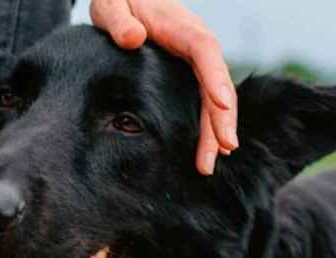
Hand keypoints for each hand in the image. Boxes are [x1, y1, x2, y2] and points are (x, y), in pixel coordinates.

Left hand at [90, 0, 237, 174]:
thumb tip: (134, 38)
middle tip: (223, 150)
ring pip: (215, 97)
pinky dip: (210, 124)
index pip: (206, 51)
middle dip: (222, 118)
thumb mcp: (113, 3)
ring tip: (210, 163)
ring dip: (217, 130)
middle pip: (218, 82)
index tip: (222, 105)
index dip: (216, 78)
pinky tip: (211, 149)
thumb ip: (120, 20)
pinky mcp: (193, 73)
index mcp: (183, 27)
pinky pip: (206, 99)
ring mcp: (198, 61)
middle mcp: (198, 45)